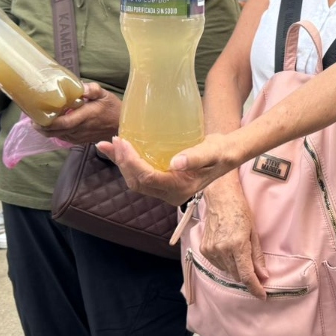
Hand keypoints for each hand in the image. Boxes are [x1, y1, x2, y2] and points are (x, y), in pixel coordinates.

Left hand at [35, 82, 114, 144]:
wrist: (121, 127)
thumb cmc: (112, 109)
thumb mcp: (105, 95)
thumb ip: (93, 89)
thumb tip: (80, 87)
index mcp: (86, 116)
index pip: (63, 123)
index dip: (47, 122)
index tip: (36, 116)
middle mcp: (80, 129)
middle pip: (55, 131)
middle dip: (41, 126)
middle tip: (32, 117)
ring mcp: (79, 136)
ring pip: (57, 136)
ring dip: (46, 130)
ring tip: (38, 120)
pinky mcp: (79, 141)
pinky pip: (62, 138)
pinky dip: (54, 133)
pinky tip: (50, 125)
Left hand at [96, 133, 238, 204]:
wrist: (225, 156)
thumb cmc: (220, 152)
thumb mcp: (212, 151)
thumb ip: (195, 157)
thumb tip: (176, 162)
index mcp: (181, 188)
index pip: (149, 178)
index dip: (132, 161)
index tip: (123, 142)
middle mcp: (171, 194)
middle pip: (138, 182)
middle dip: (122, 163)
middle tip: (115, 141)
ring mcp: (166, 191)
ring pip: (136, 181)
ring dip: (121, 164)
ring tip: (110, 145)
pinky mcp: (162, 183)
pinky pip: (141, 177)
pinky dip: (128, 164)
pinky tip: (118, 150)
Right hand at [200, 180, 268, 297]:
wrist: (221, 199)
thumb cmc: (241, 212)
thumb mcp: (254, 233)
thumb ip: (257, 257)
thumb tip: (264, 276)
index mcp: (238, 245)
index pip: (247, 275)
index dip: (255, 288)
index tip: (262, 296)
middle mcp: (222, 250)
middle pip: (237, 276)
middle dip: (247, 275)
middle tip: (253, 267)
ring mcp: (211, 250)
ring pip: (227, 271)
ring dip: (235, 268)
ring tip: (238, 250)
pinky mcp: (204, 249)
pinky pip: (218, 265)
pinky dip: (225, 262)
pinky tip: (228, 249)